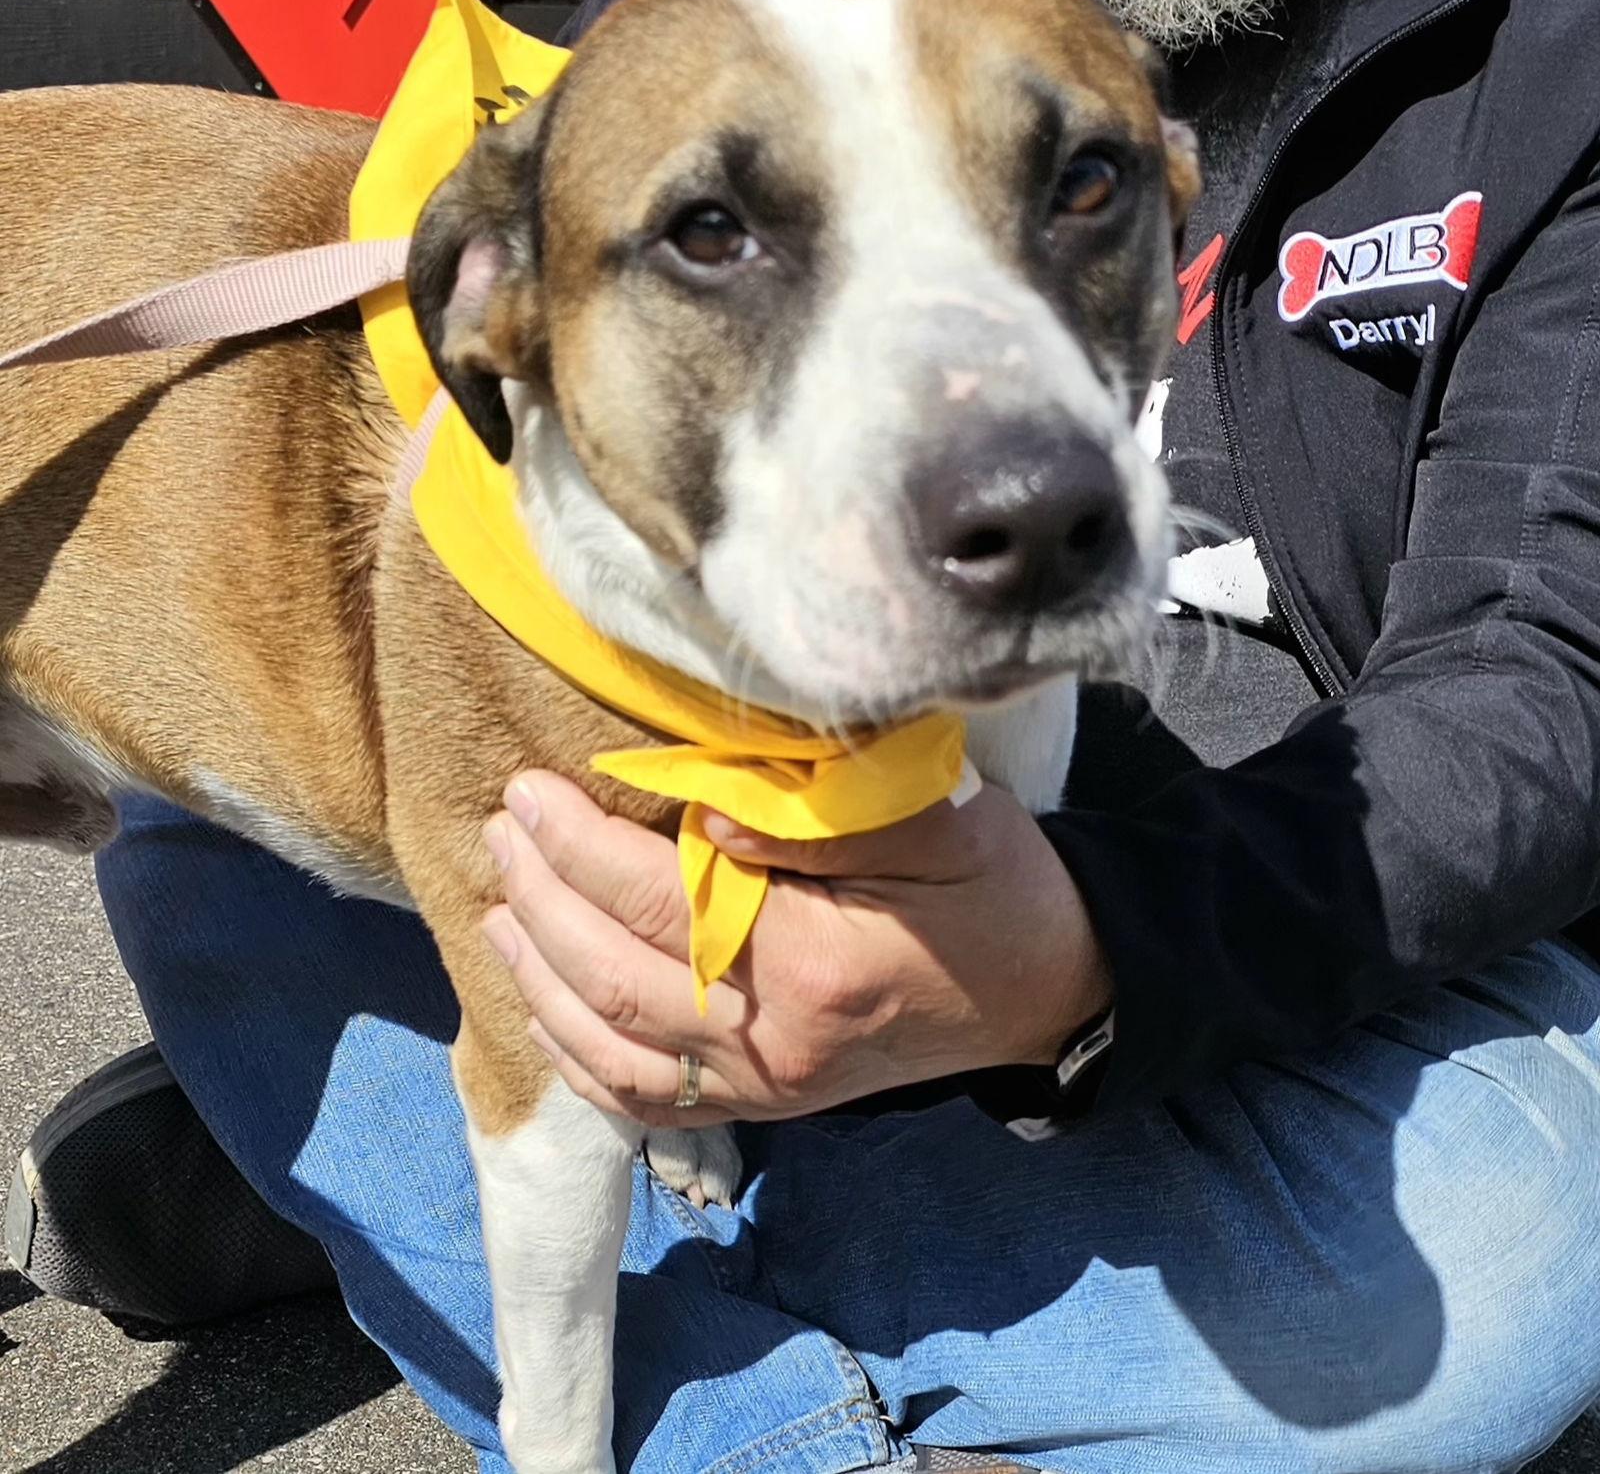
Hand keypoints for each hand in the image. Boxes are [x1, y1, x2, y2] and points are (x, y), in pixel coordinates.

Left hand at [480, 772, 1110, 1127]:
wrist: (1047, 990)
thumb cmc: (995, 889)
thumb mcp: (938, 823)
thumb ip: (819, 820)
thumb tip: (702, 809)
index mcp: (814, 962)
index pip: (657, 902)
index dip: (576, 847)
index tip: (527, 792)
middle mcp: (774, 1041)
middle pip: (614, 976)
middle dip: (540, 899)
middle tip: (501, 832)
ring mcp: (766, 1086)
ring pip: (612, 1048)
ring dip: (539, 977)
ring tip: (498, 908)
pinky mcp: (768, 1104)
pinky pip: (647, 1099)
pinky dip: (579, 1056)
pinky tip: (545, 1005)